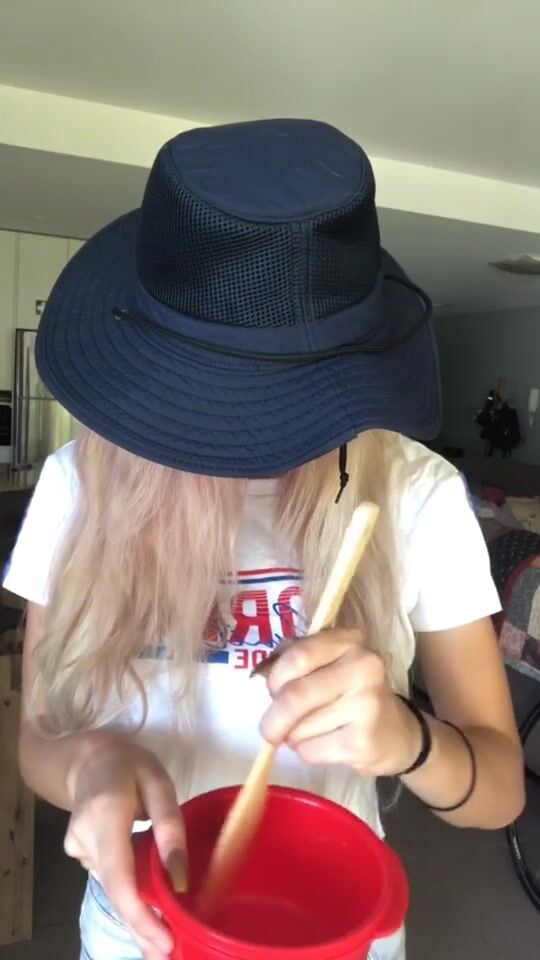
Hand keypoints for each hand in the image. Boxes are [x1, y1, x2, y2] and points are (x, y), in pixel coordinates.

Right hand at [64, 734, 184, 959]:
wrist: (89, 759)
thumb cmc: (131, 765)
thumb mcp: (159, 782)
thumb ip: (170, 825)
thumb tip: (181, 879)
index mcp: (106, 813)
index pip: (118, 875)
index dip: (139, 914)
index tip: (163, 942)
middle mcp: (85, 836)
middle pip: (115, 891)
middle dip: (141, 927)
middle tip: (168, 955)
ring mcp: (77, 848)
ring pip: (114, 887)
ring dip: (138, 910)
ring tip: (165, 935)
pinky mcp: (79, 854)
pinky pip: (111, 877)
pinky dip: (130, 890)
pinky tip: (147, 902)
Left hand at [260, 629, 420, 775]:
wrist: (396, 733)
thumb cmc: (351, 693)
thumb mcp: (328, 663)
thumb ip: (294, 659)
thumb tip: (259, 673)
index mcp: (350, 641)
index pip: (297, 656)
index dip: (275, 678)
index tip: (272, 691)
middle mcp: (363, 667)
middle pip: (295, 695)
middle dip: (274, 718)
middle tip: (269, 730)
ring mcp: (366, 704)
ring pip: (299, 728)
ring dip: (293, 736)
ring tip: (312, 732)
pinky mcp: (362, 742)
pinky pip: (310, 751)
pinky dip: (307, 752)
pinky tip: (327, 745)